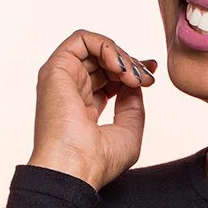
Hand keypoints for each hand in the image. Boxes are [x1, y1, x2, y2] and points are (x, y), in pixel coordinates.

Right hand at [27, 29, 157, 190]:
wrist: (75, 168)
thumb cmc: (98, 160)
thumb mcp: (129, 129)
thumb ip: (132, 102)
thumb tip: (135, 80)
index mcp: (83, 107)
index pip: (108, 77)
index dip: (131, 70)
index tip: (151, 74)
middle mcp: (70, 91)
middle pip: (103, 61)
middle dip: (131, 64)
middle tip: (147, 79)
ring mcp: (62, 79)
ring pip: (95, 48)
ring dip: (121, 57)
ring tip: (133, 77)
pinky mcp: (55, 69)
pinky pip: (82, 40)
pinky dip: (106, 46)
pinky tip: (119, 67)